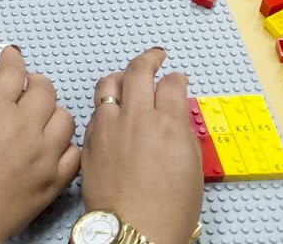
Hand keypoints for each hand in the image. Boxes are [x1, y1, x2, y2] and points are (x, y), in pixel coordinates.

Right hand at [0, 48, 80, 243]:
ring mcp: (44, 153)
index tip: (13, 56)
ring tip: (41, 119)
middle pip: (44, 89)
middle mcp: (24, 125)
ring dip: (53, 112)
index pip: (12, 70)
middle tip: (27, 88)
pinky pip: (74, 152)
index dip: (12, 59)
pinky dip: (66, 145)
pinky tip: (54, 147)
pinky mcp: (55, 179)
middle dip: (34, 83)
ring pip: (65, 117)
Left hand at [79, 48, 202, 243]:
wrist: (134, 229)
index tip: (177, 78)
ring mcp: (109, 126)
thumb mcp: (192, 167)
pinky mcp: (90, 138)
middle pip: (139, 72)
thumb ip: (182, 132)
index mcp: (168, 124)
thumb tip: (175, 114)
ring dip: (122, 76)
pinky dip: (106, 104)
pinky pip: (96, 109)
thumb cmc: (169, 208)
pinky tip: (112, 110)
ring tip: (128, 77)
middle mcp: (136, 118)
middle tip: (155, 56)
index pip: (171, 84)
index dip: (176, 78)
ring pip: (109, 84)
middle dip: (149, 58)